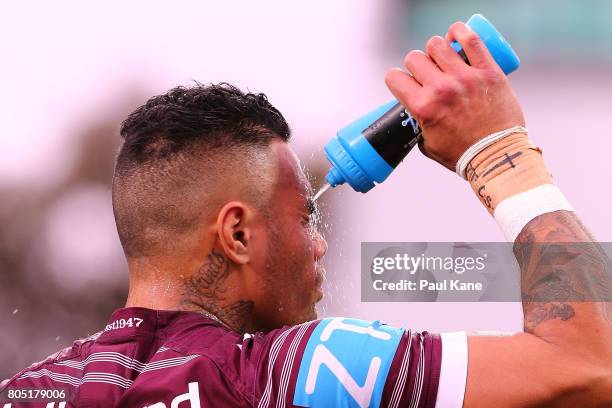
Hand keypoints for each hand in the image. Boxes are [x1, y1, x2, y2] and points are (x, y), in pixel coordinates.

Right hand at [384, 22, 524, 170]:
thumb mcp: (427, 144)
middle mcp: (441, 88)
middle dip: (416, 65)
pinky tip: (456, 35)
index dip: (397, 80)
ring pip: (437, 44)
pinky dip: (460, 32)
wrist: (496, 156)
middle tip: (427, 75)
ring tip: (443, 59)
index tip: (405, 83)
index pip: (395, 77)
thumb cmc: (462, 154)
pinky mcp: (488, 71)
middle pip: (414, 58)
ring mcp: (465, 77)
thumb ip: (418, 125)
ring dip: (435, 50)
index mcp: (423, 107)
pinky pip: (471, 40)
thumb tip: (415, 113)